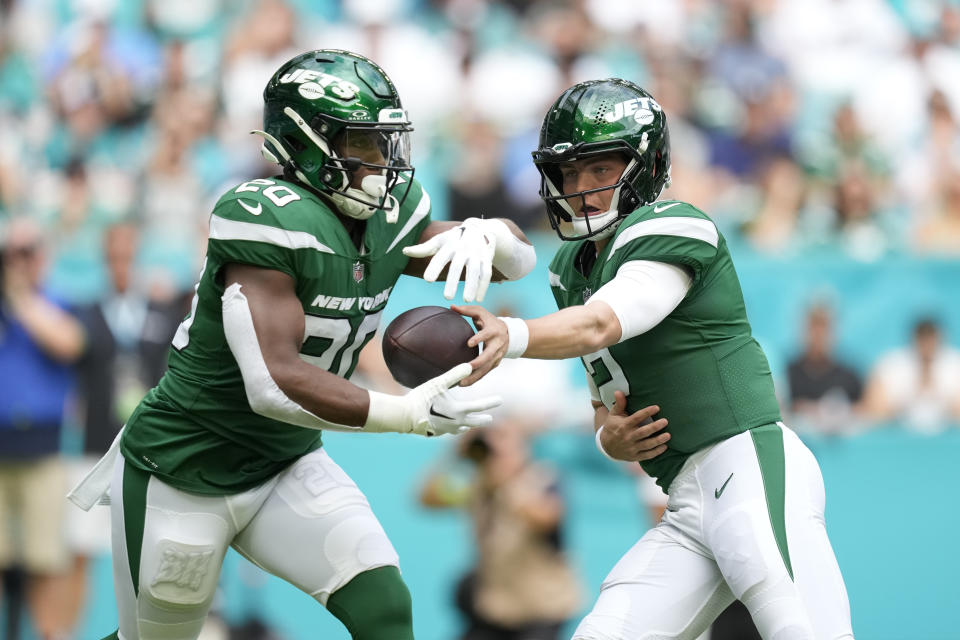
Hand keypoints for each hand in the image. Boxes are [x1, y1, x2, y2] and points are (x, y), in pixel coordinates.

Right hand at [367, 363, 501, 435]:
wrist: (405, 416)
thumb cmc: (422, 398)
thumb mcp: (439, 383)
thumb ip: (455, 375)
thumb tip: (470, 366)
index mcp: (458, 411)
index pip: (479, 406)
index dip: (490, 402)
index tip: (500, 400)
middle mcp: (455, 423)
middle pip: (473, 422)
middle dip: (482, 419)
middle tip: (490, 418)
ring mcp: (445, 430)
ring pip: (461, 429)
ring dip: (468, 425)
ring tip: (470, 425)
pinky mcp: (435, 433)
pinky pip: (448, 431)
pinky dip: (453, 428)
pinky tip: (450, 427)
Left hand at [403, 218, 495, 301]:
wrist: (480, 228)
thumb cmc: (454, 238)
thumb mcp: (440, 240)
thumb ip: (424, 248)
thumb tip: (404, 251)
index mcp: (450, 244)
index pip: (440, 256)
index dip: (434, 267)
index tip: (427, 280)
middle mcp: (464, 248)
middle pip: (458, 266)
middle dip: (453, 280)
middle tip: (447, 297)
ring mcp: (477, 254)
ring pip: (475, 270)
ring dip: (472, 285)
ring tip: (466, 300)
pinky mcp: (487, 259)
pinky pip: (486, 273)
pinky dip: (483, 286)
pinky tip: (478, 299)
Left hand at [452, 304, 507, 385]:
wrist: (510, 335)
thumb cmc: (491, 322)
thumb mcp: (481, 312)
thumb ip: (467, 310)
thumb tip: (451, 306)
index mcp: (493, 332)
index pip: (487, 335)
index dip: (479, 339)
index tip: (469, 343)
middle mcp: (496, 346)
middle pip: (488, 357)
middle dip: (477, 364)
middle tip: (465, 369)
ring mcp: (496, 357)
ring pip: (485, 369)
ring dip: (473, 377)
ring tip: (460, 383)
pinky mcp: (494, 364)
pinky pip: (484, 374)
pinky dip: (474, 380)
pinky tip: (462, 384)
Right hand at [599, 391, 669, 461]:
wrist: (605, 447)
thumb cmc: (612, 427)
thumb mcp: (613, 415)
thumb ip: (619, 404)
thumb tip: (619, 391)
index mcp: (623, 425)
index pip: (636, 418)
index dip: (647, 412)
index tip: (657, 408)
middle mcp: (628, 437)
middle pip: (643, 432)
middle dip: (655, 427)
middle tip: (665, 421)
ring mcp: (631, 448)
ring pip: (647, 444)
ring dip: (658, 440)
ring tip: (668, 435)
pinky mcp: (634, 456)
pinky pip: (647, 455)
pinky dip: (656, 452)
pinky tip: (665, 446)